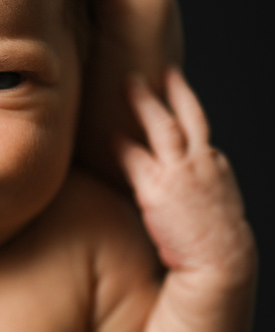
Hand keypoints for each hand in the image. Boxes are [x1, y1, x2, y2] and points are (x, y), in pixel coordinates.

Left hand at [118, 68, 253, 277]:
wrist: (221, 262)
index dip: (187, 104)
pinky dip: (124, 147)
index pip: (199, 127)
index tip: (176, 83)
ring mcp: (182, 175)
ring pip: (164, 127)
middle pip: (187, 115)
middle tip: (158, 70)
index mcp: (216, 165)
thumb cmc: (214, 242)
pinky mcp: (159, 191)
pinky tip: (110, 136)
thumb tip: (179, 182)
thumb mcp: (214, 204)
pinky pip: (137, 161)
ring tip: (129, 83)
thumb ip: (198, 185)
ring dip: (146, 103)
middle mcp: (202, 163)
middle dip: (172, 90)